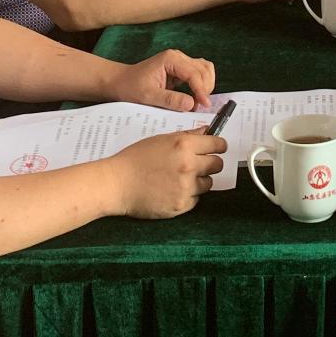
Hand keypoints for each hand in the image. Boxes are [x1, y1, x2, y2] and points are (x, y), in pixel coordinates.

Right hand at [108, 130, 226, 217]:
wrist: (117, 184)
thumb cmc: (135, 158)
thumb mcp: (160, 139)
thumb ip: (186, 136)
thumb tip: (207, 131)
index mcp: (184, 145)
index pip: (217, 144)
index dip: (219, 146)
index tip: (218, 148)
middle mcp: (188, 165)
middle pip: (217, 164)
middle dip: (211, 163)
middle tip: (200, 165)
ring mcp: (185, 187)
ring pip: (208, 183)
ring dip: (199, 181)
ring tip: (180, 179)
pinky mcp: (180, 205)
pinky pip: (195, 199)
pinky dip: (188, 196)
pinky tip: (173, 191)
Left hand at [112, 48, 214, 111]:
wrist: (120, 82)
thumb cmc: (130, 87)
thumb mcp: (148, 97)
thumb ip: (170, 100)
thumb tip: (191, 104)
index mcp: (171, 59)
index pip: (194, 73)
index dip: (201, 90)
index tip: (204, 105)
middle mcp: (178, 57)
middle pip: (204, 69)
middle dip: (205, 88)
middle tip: (201, 106)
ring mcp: (180, 62)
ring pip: (204, 70)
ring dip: (206, 85)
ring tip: (199, 102)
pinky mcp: (180, 70)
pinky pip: (198, 75)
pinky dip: (201, 86)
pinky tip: (195, 98)